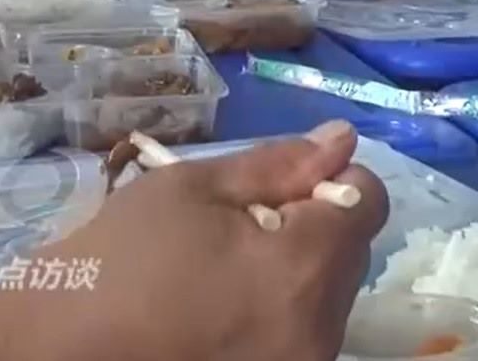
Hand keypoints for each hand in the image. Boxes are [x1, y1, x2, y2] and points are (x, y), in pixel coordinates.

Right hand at [0, 121, 387, 360]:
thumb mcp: (187, 192)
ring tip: (217, 274)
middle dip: (309, 228)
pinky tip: (214, 313)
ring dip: (292, 276)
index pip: (368, 201)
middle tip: (235, 228)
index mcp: (307, 269)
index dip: (328, 179)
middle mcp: (320, 332)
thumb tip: (341, 139)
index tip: (278, 185)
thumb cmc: (109, 268)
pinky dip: (273, 317)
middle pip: (350, 255)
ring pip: (326, 300)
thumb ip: (276, 163)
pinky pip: (298, 338)